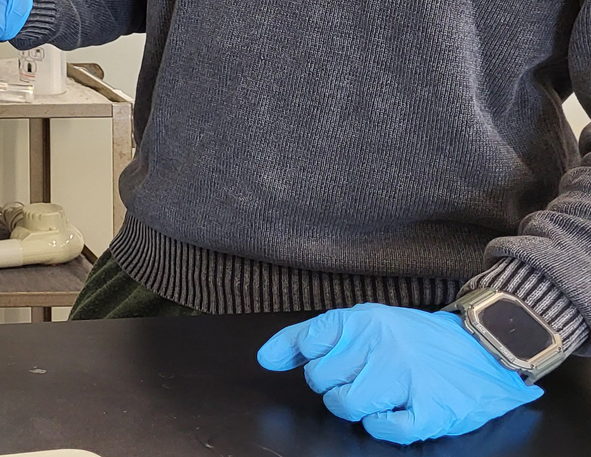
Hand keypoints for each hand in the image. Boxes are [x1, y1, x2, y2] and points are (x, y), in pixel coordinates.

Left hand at [258, 303, 542, 445]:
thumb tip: (265, 358)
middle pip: (320, 381)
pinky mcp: (428, 410)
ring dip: (357, 407)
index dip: (316, 359)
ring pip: (345, 406)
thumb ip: (308, 337)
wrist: (484, 350)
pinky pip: (382, 430)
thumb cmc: (414, 339)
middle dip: (336, 384)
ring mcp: (405, 378)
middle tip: (365, 376)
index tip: (338, 359)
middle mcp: (380, 345)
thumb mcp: (362, 322)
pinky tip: (395, 410)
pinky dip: (383, 426)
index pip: (307, 343)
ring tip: (380, 394)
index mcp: (361, 320)